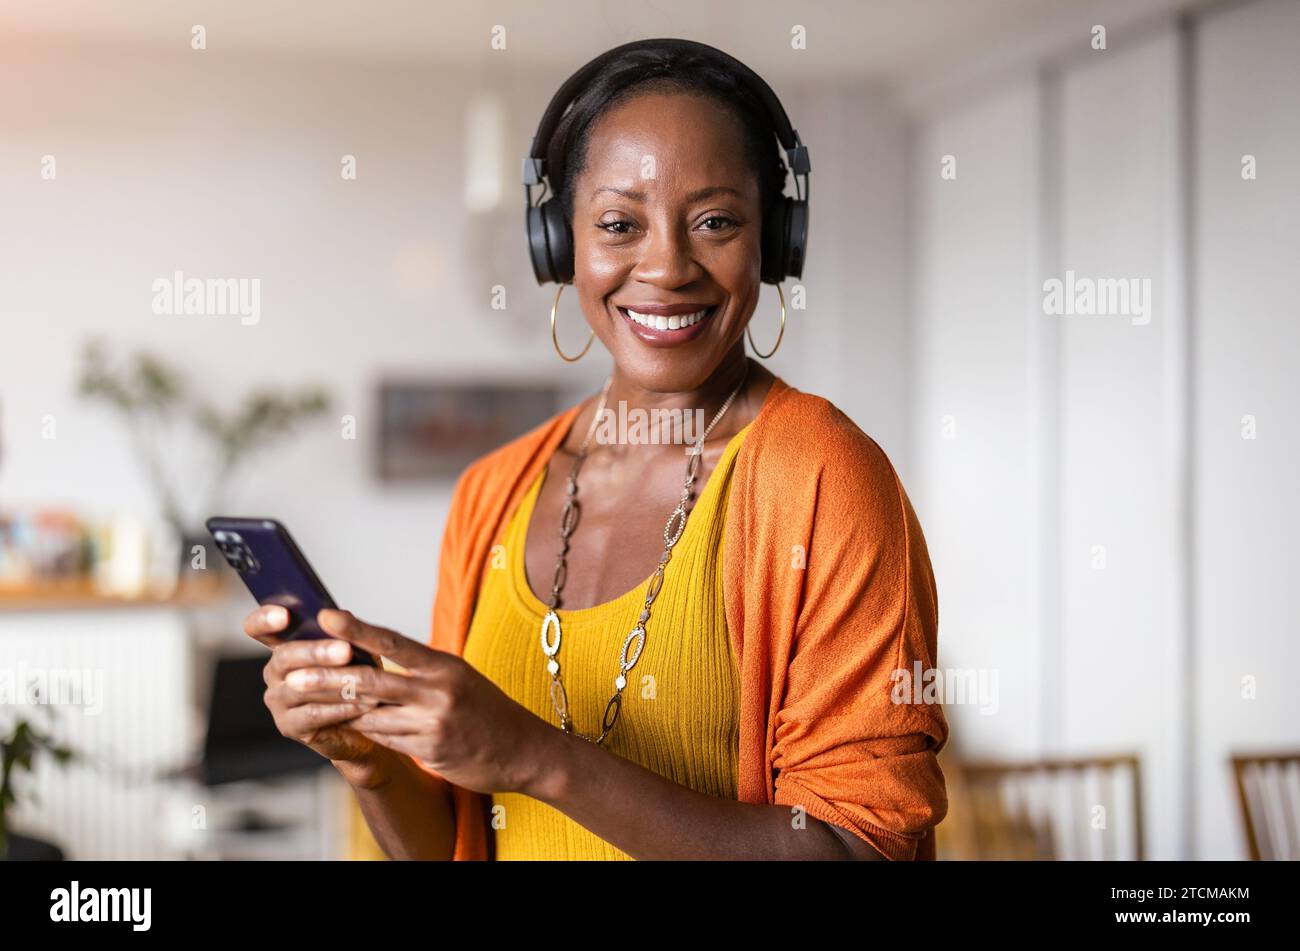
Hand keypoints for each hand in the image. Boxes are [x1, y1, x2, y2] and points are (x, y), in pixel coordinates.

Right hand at [243, 604, 385, 770]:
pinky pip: (313, 715)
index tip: (284, 615)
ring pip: (300, 687)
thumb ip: (342, 631)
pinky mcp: (289, 726)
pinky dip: (340, 708)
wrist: (365, 719)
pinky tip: (361, 703)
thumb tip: (341, 615)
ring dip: (335, 682)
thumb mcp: (354, 648)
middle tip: (346, 650)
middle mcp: (274, 672)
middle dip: (317, 652)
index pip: (259, 628)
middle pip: (285, 656)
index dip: (264, 619)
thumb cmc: (355, 677)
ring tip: (365, 678)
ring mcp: (278, 700)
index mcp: (284, 646)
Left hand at [313, 608, 559, 796]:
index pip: (395, 642)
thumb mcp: (459, 677)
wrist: (523, 749)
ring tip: (309, 701)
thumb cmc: (486, 708)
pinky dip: (365, 731)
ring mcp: (433, 722)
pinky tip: (349, 726)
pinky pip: (385, 738)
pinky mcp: (429, 750)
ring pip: (371, 714)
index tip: (327, 616)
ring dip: (341, 710)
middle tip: (295, 675)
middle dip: (329, 679)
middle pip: (372, 681)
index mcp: (445, 665)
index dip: (358, 629)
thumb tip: (374, 655)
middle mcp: (438, 691)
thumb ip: (421, 669)